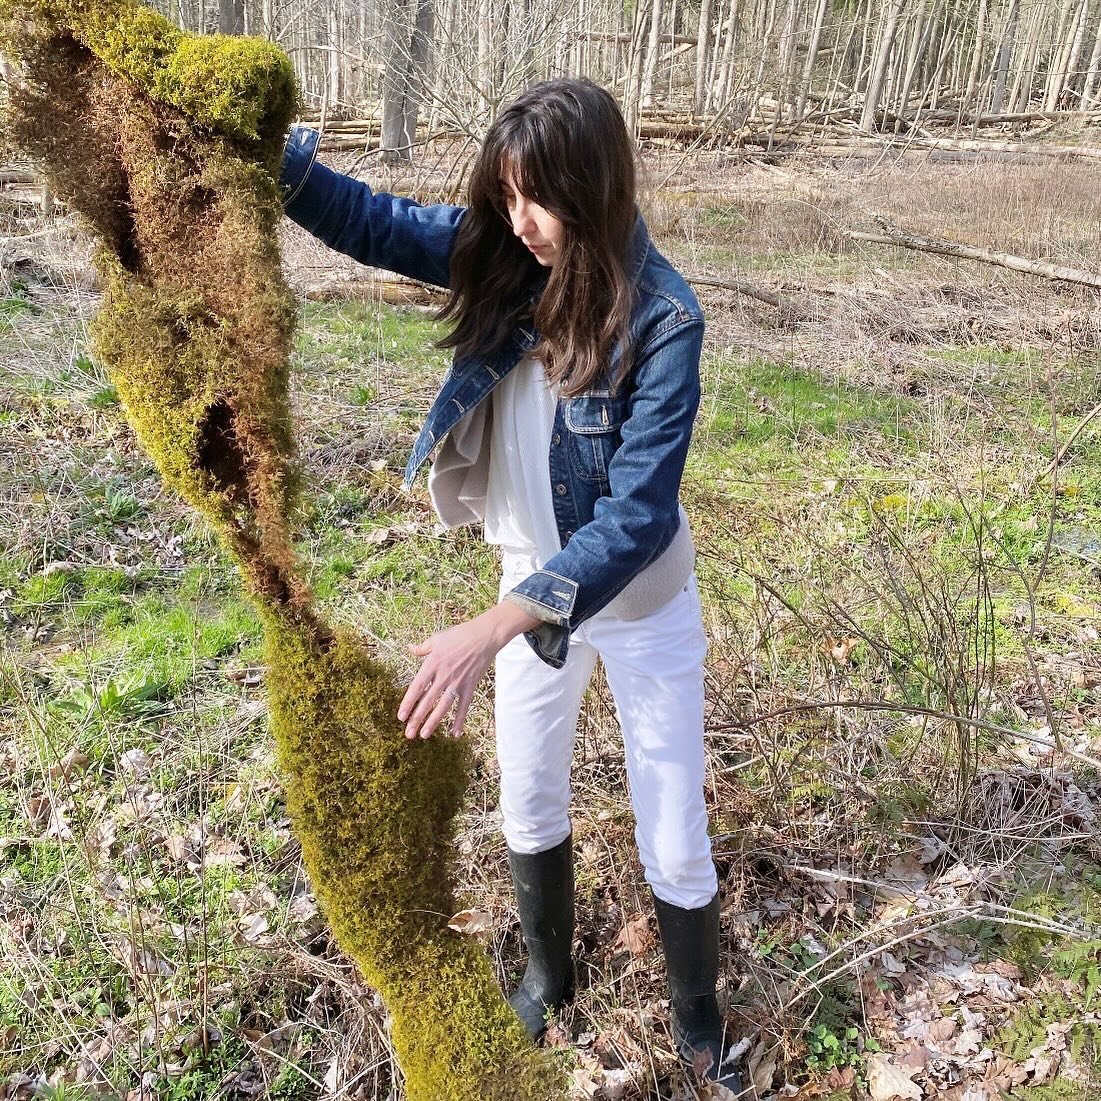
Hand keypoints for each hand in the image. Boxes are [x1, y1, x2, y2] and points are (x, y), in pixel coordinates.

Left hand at [397, 601, 541, 738]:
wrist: (484, 636)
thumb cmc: (460, 635)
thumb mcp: (437, 638)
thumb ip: (422, 647)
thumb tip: (410, 648)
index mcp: (433, 663)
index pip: (417, 687)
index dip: (408, 702)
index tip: (401, 716)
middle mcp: (444, 675)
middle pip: (428, 701)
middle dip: (417, 718)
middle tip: (408, 734)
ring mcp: (458, 682)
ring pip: (443, 706)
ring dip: (433, 722)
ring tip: (424, 735)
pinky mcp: (470, 686)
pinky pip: (464, 706)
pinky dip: (460, 720)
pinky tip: (454, 733)